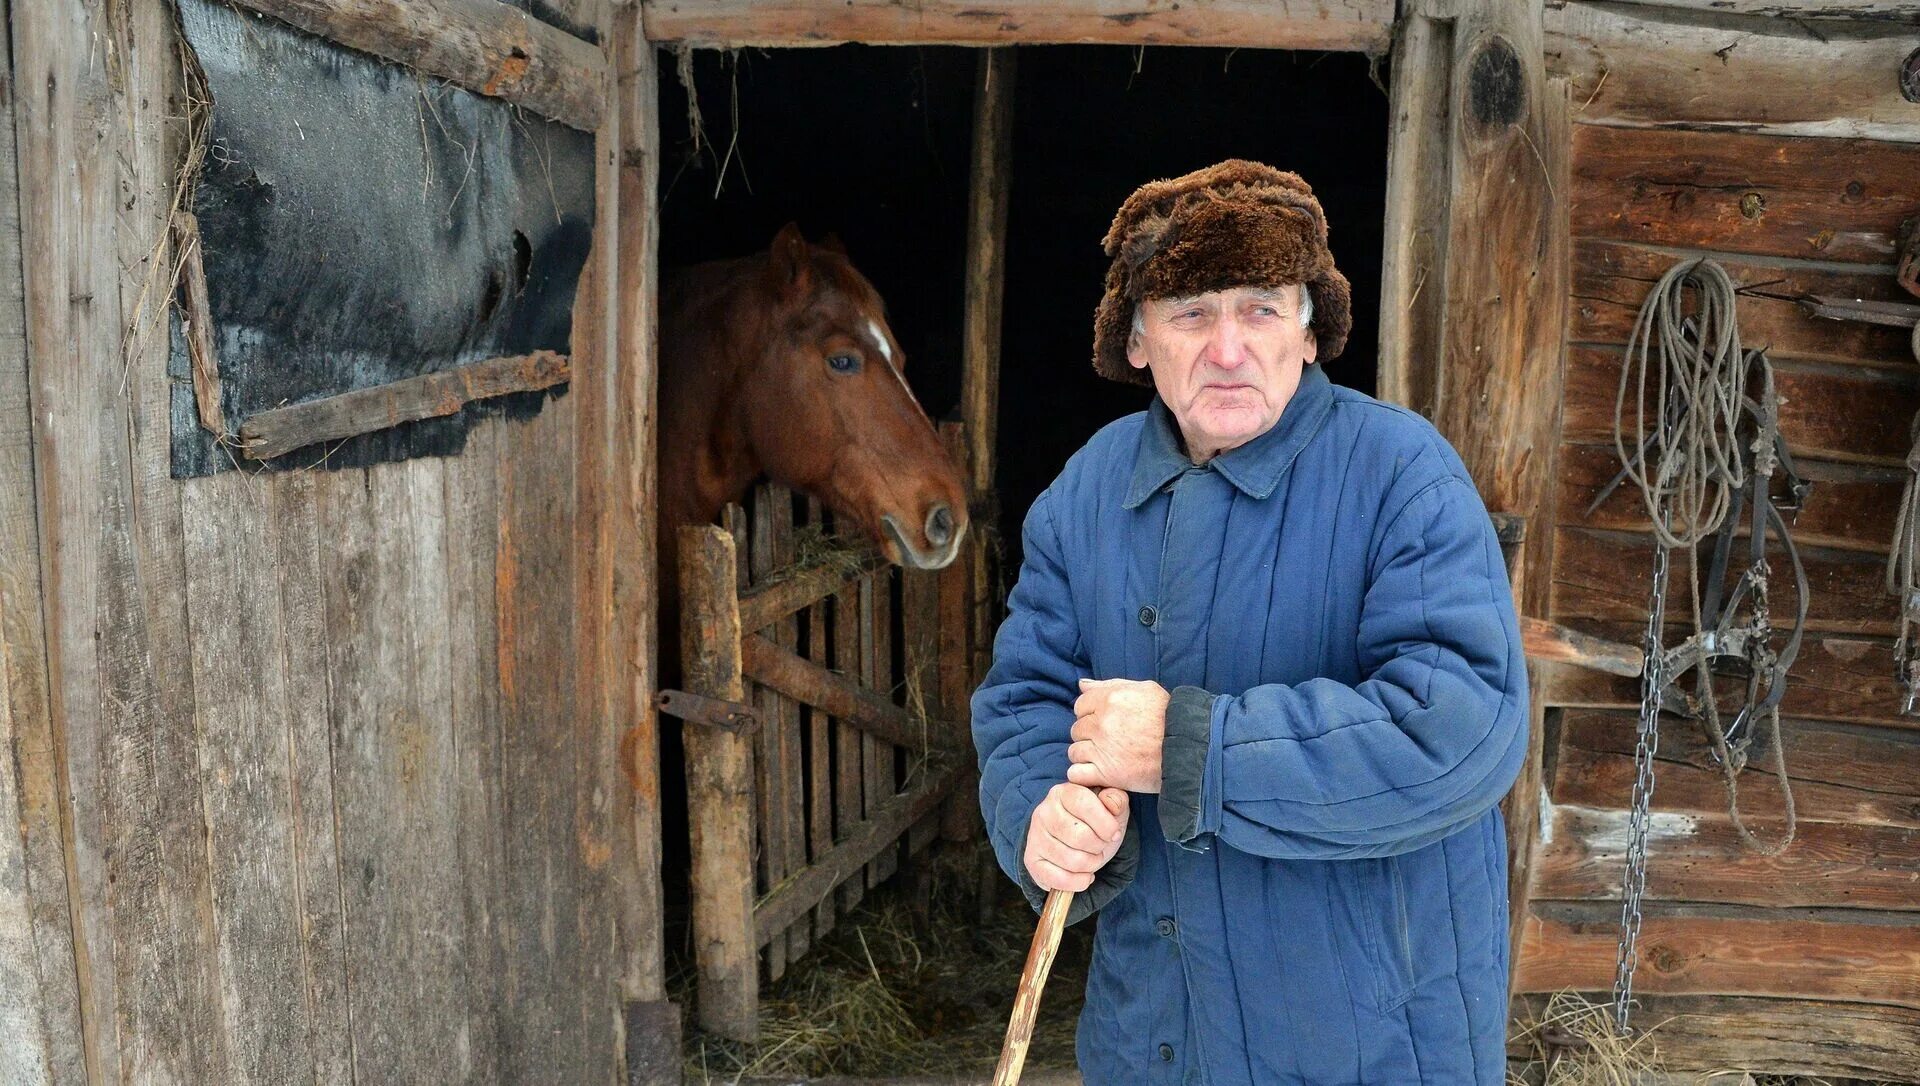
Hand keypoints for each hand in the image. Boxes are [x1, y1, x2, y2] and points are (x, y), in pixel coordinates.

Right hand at [1023, 783, 1130, 891]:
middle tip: (1100, 847)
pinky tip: (1084, 875)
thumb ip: (1116, 800)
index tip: (1113, 833)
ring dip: (1091, 865)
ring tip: (1092, 858)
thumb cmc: (1096, 823)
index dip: (1105, 824)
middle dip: (1099, 847)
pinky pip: (1059, 879)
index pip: (1084, 804)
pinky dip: (1079, 882)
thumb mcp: (1112, 809)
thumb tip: (1113, 800)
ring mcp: (1034, 837)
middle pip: (1080, 836)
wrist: (1077, 844)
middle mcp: (1043, 811)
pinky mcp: (1031, 861)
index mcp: (1063, 792)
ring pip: (1072, 860)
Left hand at [1066, 678, 1169, 792]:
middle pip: (1077, 729)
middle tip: (1111, 742)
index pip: (1080, 706)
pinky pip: (1076, 773)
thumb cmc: (1170, 717)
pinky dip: (1084, 775)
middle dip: (1090, 735)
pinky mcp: (1107, 774)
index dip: (1091, 714)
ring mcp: (1102, 749)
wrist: (1190, 749)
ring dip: (1087, 756)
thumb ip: (1110, 685)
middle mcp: (1102, 723)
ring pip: (1075, 751)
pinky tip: (1098, 773)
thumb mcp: (1144, 689)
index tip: (1106, 723)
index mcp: (1110, 699)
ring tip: (1107, 758)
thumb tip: (1082, 685)